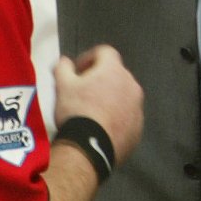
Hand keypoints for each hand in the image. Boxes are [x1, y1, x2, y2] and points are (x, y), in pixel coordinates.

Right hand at [54, 44, 143, 166]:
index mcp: (114, 70)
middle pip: (115, 74)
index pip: (104, 52)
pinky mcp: (138, 128)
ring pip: (123, 96)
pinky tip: (101, 127)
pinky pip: (127, 116)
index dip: (89, 57)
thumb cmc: (77, 111)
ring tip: (92, 111)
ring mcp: (137, 108)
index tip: (77, 71)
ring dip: (109, 98)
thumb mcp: (62, 86)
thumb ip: (63, 67)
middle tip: (83, 90)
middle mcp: (131, 85)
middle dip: (100, 78)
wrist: (89, 148)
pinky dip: (116, 117)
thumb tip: (65, 62)